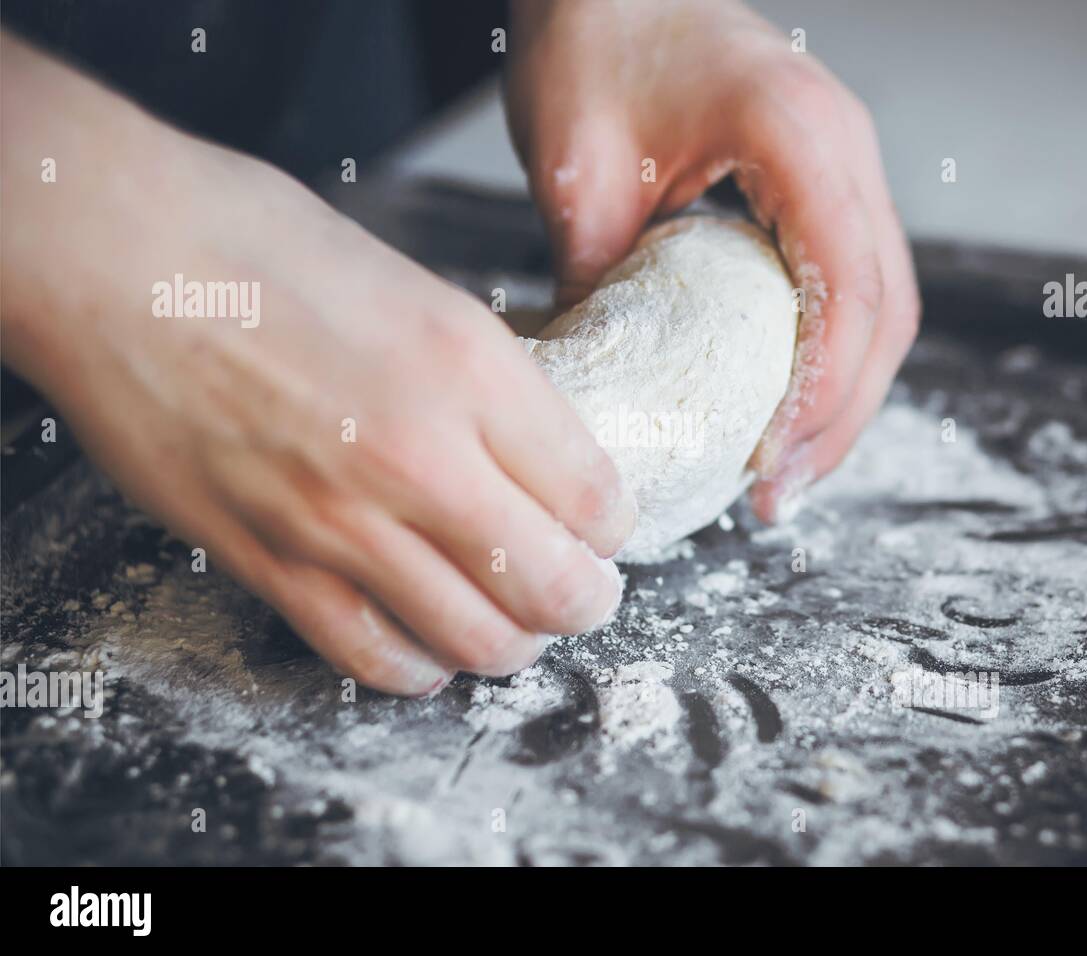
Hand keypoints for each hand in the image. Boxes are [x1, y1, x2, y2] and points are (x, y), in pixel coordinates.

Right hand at [1, 34, 634, 693]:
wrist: (115, 256)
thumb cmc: (257, 245)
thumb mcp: (418, 287)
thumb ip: (487, 381)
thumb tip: (538, 449)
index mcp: (472, 371)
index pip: (597, 497)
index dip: (617, 526)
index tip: (608, 527)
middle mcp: (420, 458)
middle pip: (557, 587)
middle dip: (588, 601)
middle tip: (586, 592)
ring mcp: (341, 521)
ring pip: (477, 641)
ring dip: (514, 644)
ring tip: (515, 624)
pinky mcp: (267, 561)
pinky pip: (370, 657)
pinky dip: (420, 667)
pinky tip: (429, 649)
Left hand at [506, 0, 919, 519]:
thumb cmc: (591, 39)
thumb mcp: (577, 166)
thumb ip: (598, 278)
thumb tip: (609, 390)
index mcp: (797, 132)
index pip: (845, 287)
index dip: (822, 391)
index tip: (772, 464)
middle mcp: (844, 148)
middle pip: (886, 310)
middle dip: (841, 416)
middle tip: (778, 495)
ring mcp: (843, 164)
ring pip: (883, 304)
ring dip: (845, 395)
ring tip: (785, 471)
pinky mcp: (821, 183)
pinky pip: (852, 282)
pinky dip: (831, 355)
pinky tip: (785, 404)